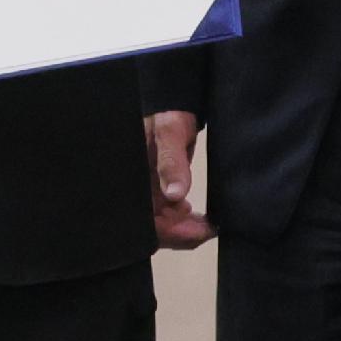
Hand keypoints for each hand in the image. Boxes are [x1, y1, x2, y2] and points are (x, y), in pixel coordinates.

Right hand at [149, 110, 212, 247]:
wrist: (172, 105)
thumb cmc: (167, 114)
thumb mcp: (169, 133)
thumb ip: (172, 162)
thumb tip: (175, 196)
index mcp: (133, 179)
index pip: (144, 219)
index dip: (168, 232)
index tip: (197, 232)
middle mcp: (137, 190)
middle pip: (151, 227)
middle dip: (179, 234)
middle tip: (208, 229)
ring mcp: (145, 192)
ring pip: (160, 224)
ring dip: (183, 229)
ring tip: (207, 224)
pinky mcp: (155, 191)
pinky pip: (166, 214)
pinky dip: (182, 220)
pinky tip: (195, 215)